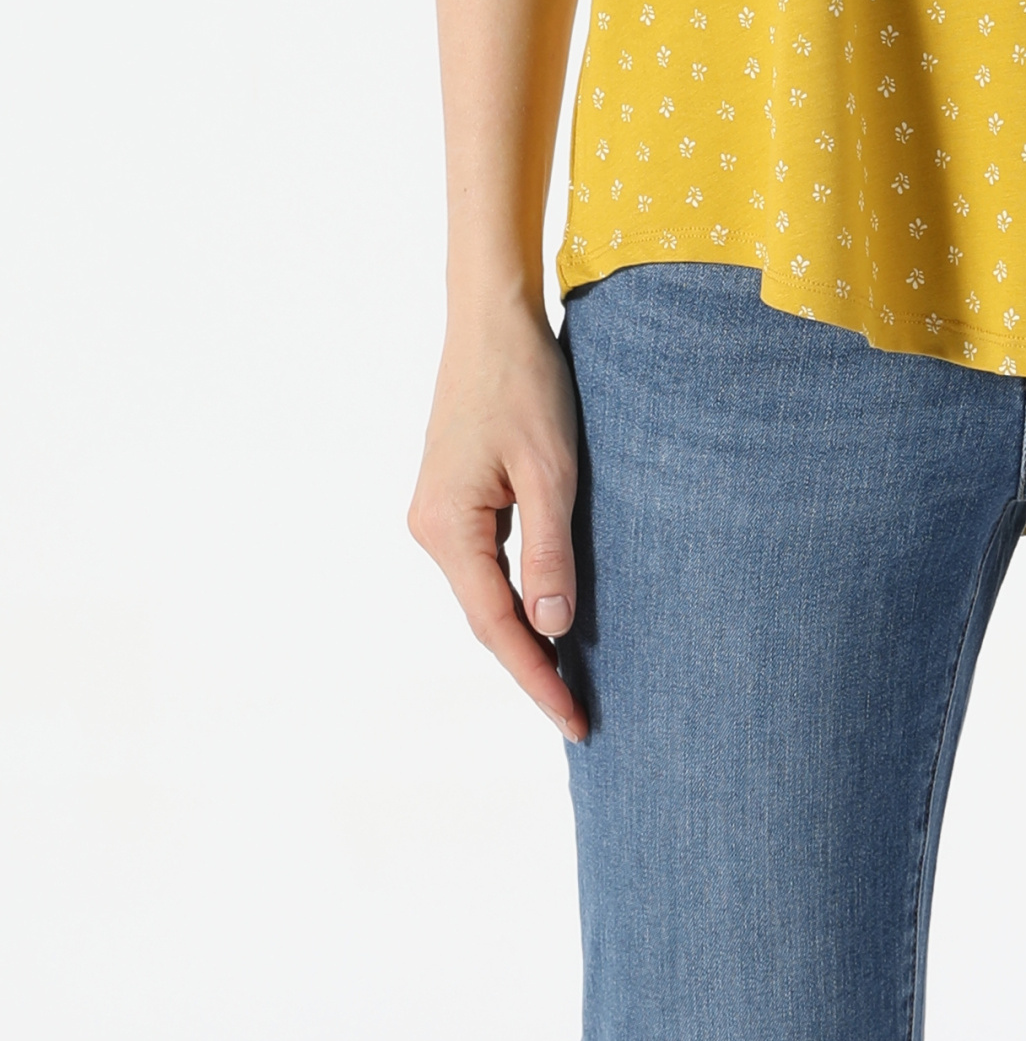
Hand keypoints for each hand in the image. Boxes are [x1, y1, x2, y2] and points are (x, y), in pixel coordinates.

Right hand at [408, 300, 586, 739]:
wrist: (493, 319)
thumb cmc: (525, 383)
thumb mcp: (551, 471)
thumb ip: (551, 553)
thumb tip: (553, 630)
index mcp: (448, 528)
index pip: (497, 627)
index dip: (538, 677)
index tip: (575, 721)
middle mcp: (431, 528)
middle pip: (485, 618)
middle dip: (531, 667)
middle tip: (579, 715)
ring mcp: (438, 512)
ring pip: (484, 592)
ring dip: (524, 633)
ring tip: (570, 677)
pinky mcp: (454, 495)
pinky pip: (487, 561)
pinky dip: (517, 594)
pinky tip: (549, 613)